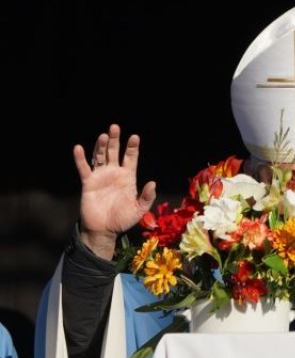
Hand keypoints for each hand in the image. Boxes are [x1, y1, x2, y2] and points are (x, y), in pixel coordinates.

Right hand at [73, 124, 156, 260]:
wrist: (104, 230)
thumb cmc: (123, 220)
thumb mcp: (139, 209)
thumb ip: (147, 196)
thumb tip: (152, 182)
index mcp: (128, 178)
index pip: (131, 158)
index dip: (132, 148)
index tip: (135, 137)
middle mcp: (114, 173)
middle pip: (115, 152)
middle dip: (116, 140)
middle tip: (115, 127)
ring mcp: (101, 176)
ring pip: (100, 157)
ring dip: (101, 146)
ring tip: (103, 135)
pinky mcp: (88, 182)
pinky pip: (84, 168)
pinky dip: (80, 158)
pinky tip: (78, 148)